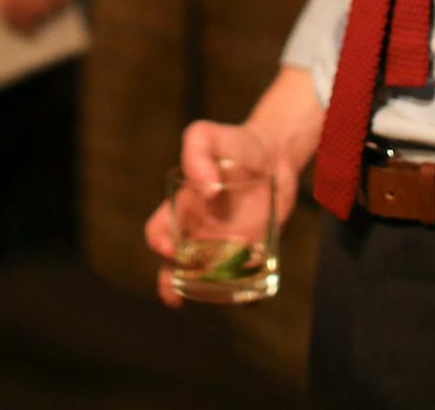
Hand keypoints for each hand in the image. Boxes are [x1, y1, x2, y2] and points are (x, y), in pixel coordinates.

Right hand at [142, 120, 299, 308]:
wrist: (275, 154)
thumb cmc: (235, 144)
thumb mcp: (208, 136)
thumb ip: (197, 153)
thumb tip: (204, 189)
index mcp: (183, 208)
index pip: (158, 231)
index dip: (159, 243)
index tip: (170, 249)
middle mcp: (201, 233)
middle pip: (177, 267)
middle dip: (171, 285)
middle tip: (176, 298)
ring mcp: (227, 247)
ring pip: (210, 281)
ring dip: (211, 293)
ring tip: (222, 296)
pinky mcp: (255, 254)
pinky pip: (247, 282)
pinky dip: (248, 296)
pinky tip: (253, 298)